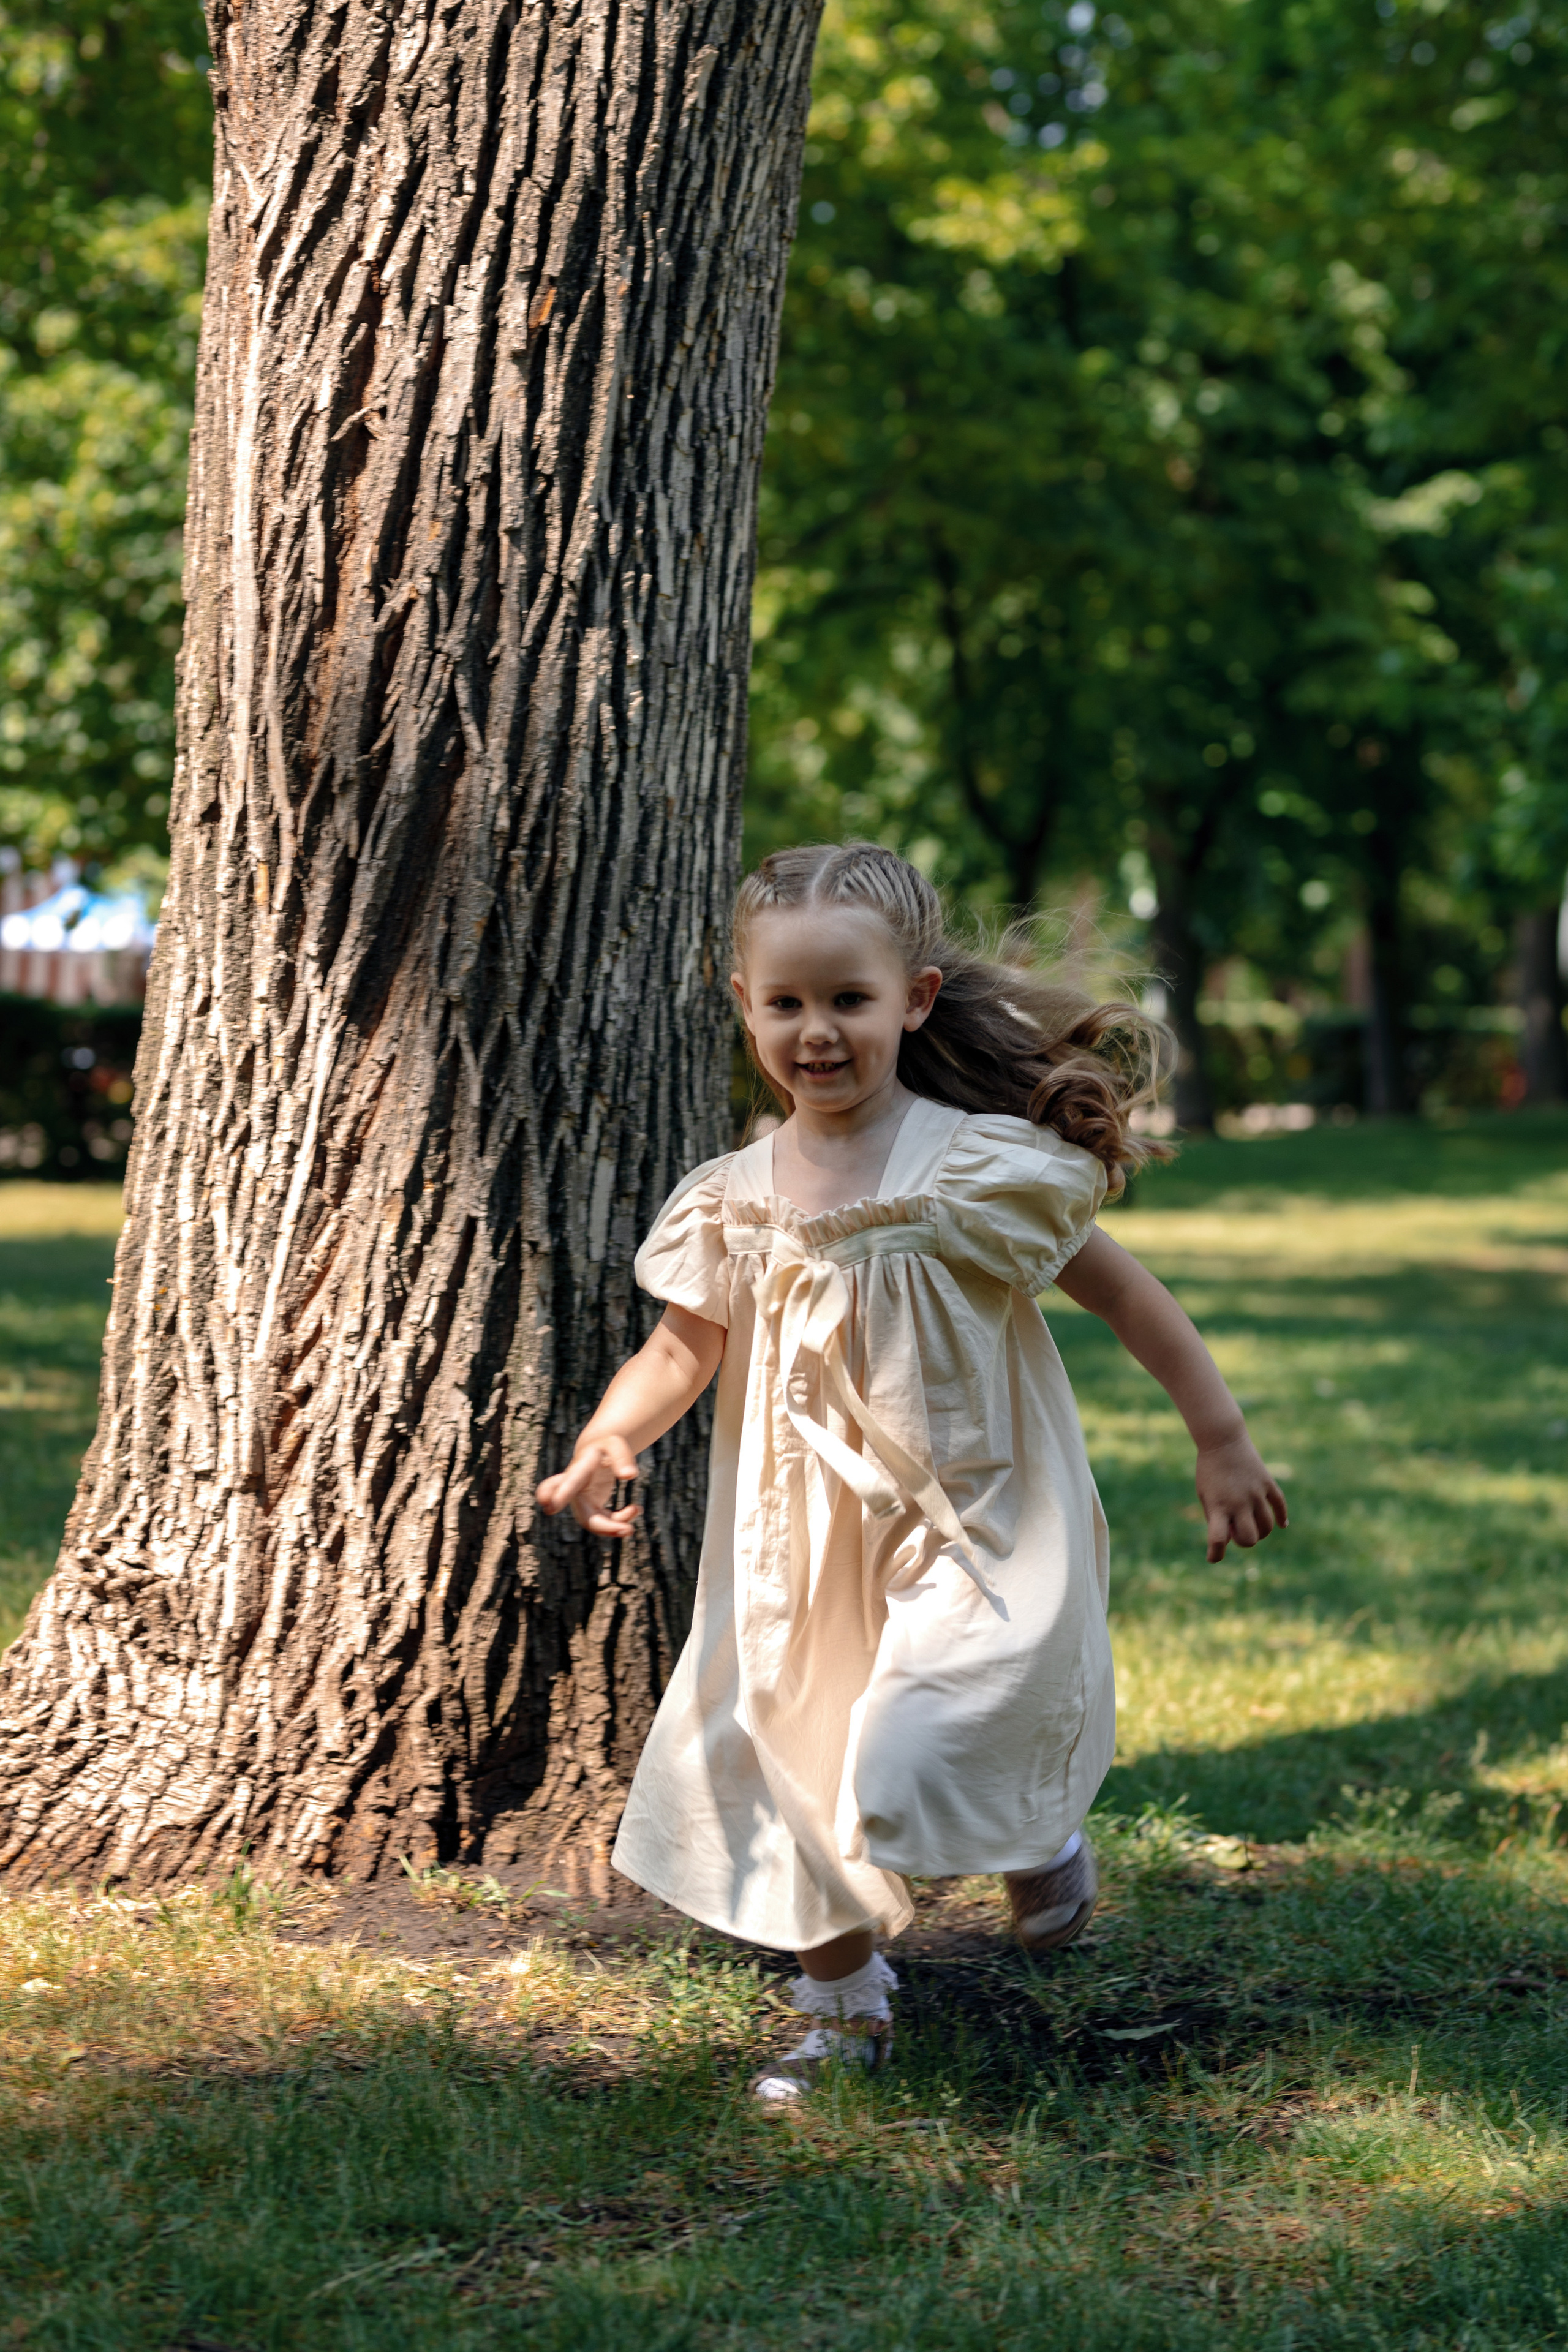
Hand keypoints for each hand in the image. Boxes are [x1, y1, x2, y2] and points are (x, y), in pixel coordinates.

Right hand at [536, 1432, 640, 1536]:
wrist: (598, 1454)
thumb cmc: (605, 1447)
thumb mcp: (615, 1445)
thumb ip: (622, 1457)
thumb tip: (629, 1476)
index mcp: (579, 1468)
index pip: (570, 1482)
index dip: (562, 1494)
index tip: (550, 1507)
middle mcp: (575, 1487)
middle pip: (571, 1506)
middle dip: (574, 1522)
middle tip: (555, 1515)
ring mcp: (582, 1500)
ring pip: (591, 1521)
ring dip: (610, 1528)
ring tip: (630, 1529)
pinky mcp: (592, 1507)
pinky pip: (604, 1521)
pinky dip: (621, 1520)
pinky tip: (637, 1508)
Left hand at [1195, 1429, 1286, 1563]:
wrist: (1222, 1440)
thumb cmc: (1210, 1471)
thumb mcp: (1206, 1495)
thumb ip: (1215, 1519)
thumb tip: (1229, 1541)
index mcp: (1218, 1506)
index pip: (1217, 1539)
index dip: (1215, 1554)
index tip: (1213, 1556)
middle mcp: (1238, 1502)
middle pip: (1250, 1538)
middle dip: (1244, 1540)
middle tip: (1236, 1531)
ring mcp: (1255, 1492)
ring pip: (1267, 1526)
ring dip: (1261, 1532)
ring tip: (1251, 1524)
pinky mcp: (1267, 1483)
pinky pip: (1280, 1505)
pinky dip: (1283, 1518)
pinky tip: (1282, 1524)